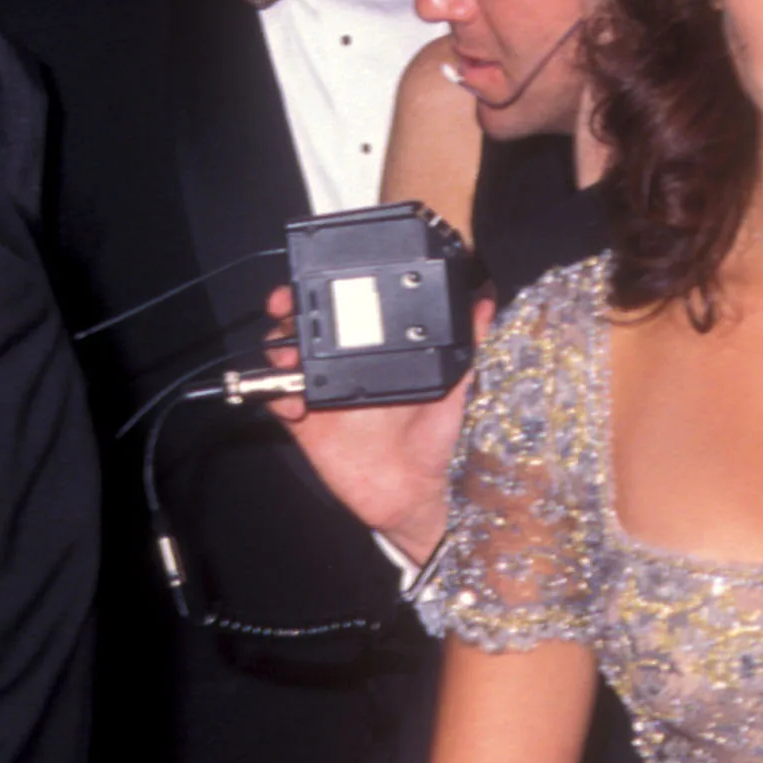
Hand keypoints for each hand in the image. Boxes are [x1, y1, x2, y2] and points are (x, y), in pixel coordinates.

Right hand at [260, 283, 493, 564]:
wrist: (416, 489)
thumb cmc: (436, 434)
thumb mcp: (456, 381)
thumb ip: (468, 340)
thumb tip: (486, 299)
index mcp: (374, 348)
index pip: (343, 306)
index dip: (325, 285)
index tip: (323, 273)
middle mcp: (342, 364)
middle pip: (303, 324)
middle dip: (289, 308)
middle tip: (288, 303)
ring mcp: (319, 391)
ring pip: (284, 356)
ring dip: (278, 348)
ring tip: (289, 356)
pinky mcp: (304, 421)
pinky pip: (277, 400)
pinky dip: (276, 396)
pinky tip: (294, 403)